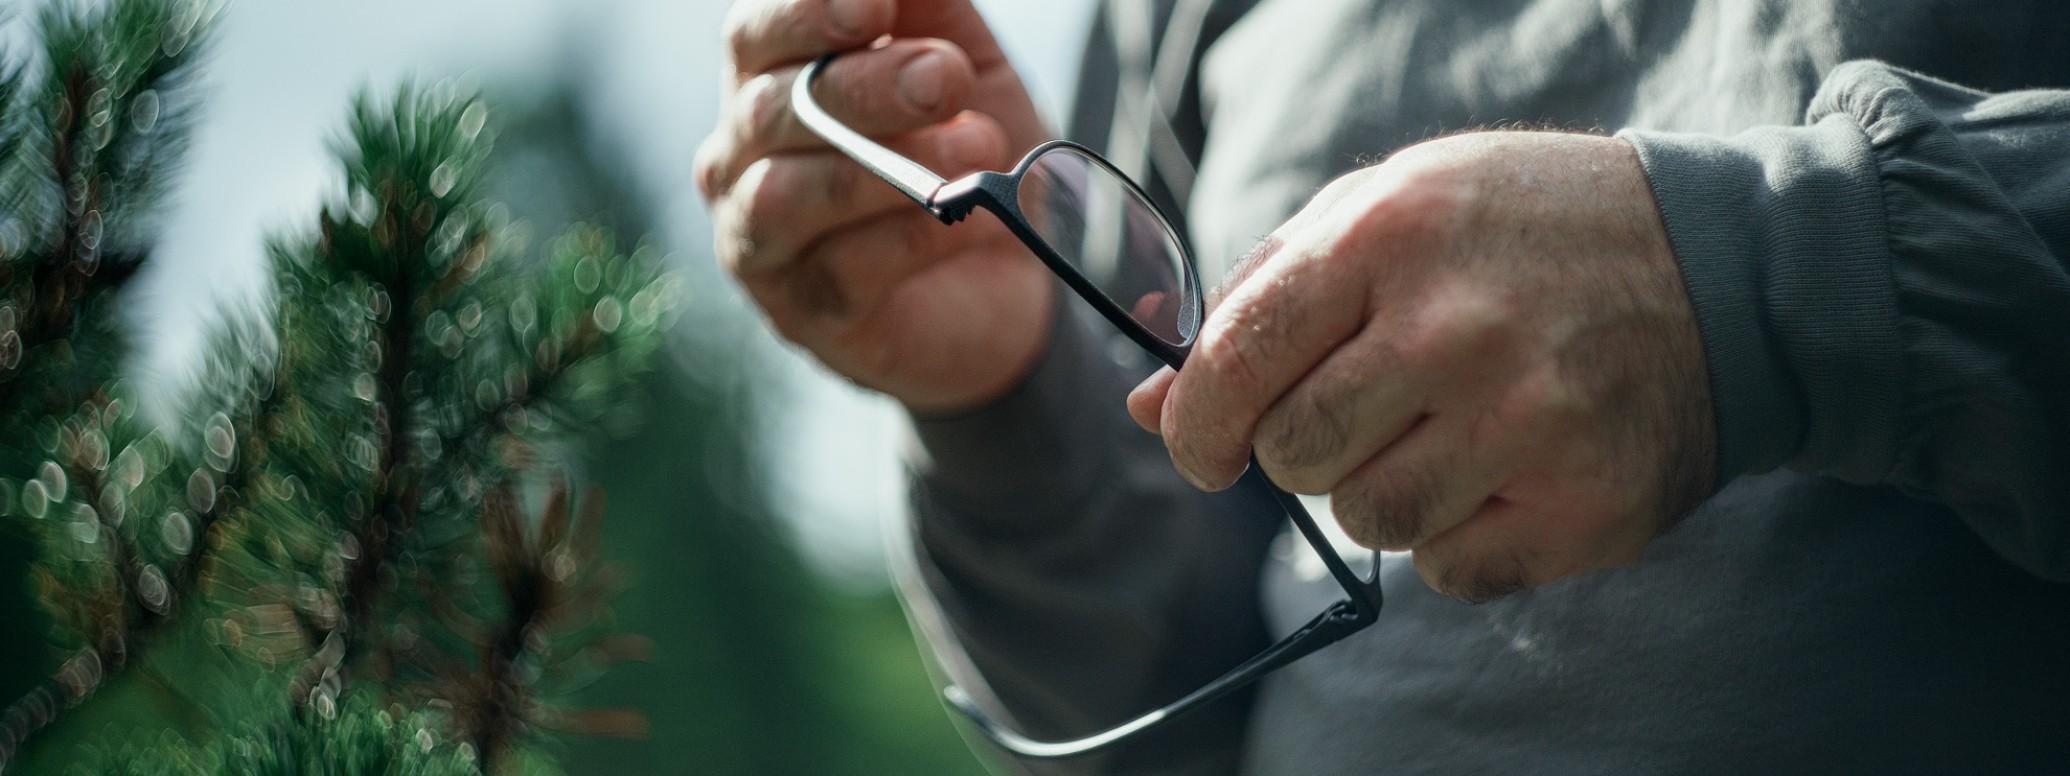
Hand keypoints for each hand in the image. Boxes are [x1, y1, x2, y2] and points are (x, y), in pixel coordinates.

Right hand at [697, 0, 1055, 412]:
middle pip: (772, 111)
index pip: (754, 34)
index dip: (804, 13)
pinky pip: (842, 271)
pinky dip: (911, 237)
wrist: (1004, 273)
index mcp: (767, 80)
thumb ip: (926, 6)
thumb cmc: (964, 147)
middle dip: (864, 88)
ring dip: (883, 169)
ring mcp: (760, 242)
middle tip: (946, 77)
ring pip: (786, 196)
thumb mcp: (963, 59)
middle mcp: (740, 158)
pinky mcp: (805, 313)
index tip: (875, 6)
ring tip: (974, 149)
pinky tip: (965, 218)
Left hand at [1127, 132, 1714, 600]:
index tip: (1201, 445)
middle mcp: (1458, 327)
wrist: (1723, 266)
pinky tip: (1504, 470)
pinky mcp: (1588, 503)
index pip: (1236, 360)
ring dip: (1382, 492)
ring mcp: (1531, 421)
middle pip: (1294, 456)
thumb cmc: (1523, 234)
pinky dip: (1458, 538)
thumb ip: (1264, 295)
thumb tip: (1154, 404)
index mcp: (1391, 233)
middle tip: (1360, 414)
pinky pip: (1451, 571)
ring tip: (1444, 432)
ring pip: (1368, 523)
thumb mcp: (1391, 210)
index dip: (1197, 422)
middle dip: (1301, 450)